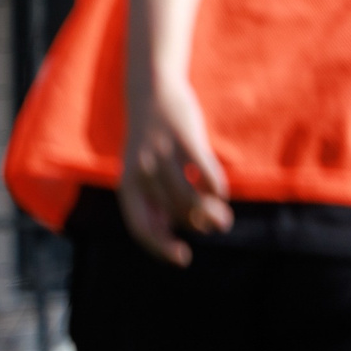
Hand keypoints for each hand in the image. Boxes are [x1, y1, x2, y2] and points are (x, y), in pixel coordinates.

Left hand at [119, 73, 230, 265]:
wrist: (151, 92)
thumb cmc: (150, 142)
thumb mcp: (141, 173)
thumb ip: (152, 201)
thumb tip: (170, 238)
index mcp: (127, 185)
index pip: (140, 227)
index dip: (159, 248)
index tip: (182, 258)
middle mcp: (142, 173)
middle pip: (172, 214)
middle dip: (196, 226)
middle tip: (213, 227)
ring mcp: (163, 155)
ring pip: (190, 198)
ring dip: (211, 214)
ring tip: (223, 219)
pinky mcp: (185, 139)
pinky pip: (205, 172)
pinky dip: (217, 189)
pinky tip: (221, 194)